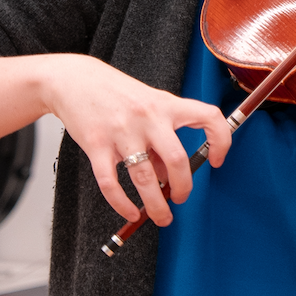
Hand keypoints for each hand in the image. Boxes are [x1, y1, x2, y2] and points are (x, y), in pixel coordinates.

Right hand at [39, 54, 230, 224]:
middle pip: (177, 159)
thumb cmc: (115, 93)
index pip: (208, 117)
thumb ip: (161, 138)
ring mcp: (122, 131)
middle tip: (181, 199)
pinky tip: (130, 212)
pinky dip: (122, 204)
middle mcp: (148, 117)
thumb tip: (167, 176)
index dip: (221, 140)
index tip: (216, 160)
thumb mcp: (148, 106)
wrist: (74, 79)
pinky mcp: (96, 144)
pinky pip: (110, 183)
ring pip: (145, 178)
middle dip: (183, 187)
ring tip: (160, 216)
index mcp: (166, 105)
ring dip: (155, 205)